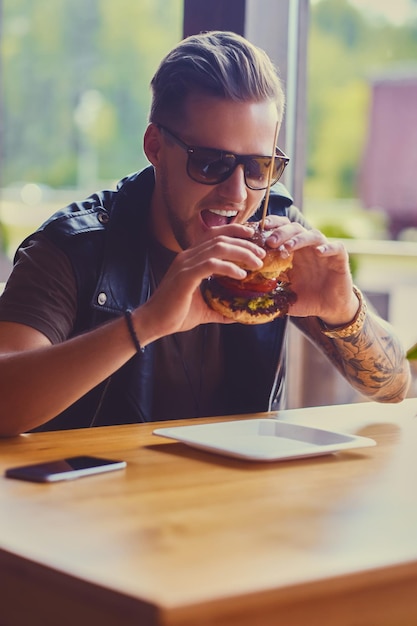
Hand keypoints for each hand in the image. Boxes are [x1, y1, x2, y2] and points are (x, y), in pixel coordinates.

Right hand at [138, 224, 266, 338]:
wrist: (154, 323)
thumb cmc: (175, 315)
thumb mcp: (204, 309)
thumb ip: (220, 307)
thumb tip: (237, 315)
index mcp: (190, 259)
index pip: (214, 235)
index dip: (234, 231)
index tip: (252, 237)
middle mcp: (187, 257)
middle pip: (220, 238)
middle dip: (244, 243)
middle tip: (261, 254)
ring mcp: (186, 265)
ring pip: (218, 248)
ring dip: (241, 253)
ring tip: (257, 263)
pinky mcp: (185, 276)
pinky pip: (211, 264)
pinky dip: (229, 267)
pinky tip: (241, 274)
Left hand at [260, 216, 357, 324]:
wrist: (329, 309)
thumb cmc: (305, 298)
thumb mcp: (283, 294)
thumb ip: (268, 289)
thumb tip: (245, 291)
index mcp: (293, 251)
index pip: (281, 230)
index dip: (270, 227)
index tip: (257, 230)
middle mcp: (307, 247)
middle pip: (294, 229)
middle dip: (281, 232)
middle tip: (269, 241)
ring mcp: (324, 251)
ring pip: (312, 235)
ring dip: (299, 239)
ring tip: (287, 247)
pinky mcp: (340, 258)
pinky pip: (336, 247)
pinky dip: (327, 248)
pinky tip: (318, 253)